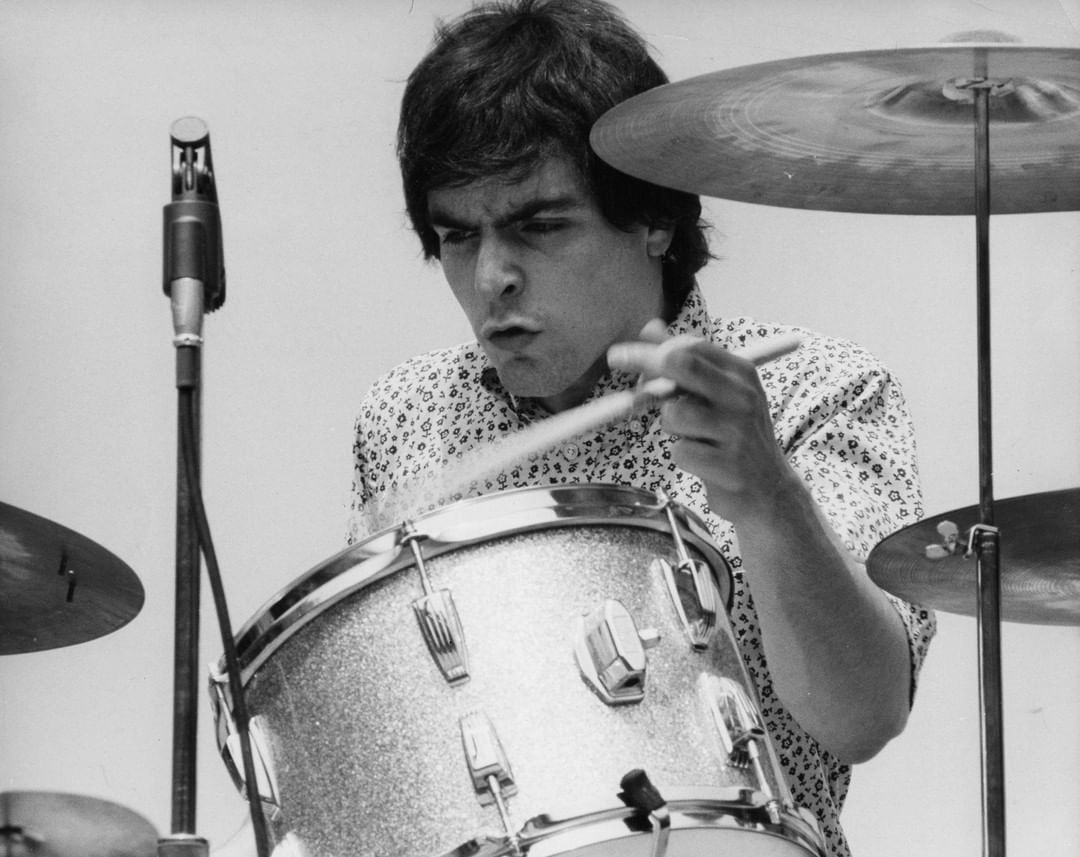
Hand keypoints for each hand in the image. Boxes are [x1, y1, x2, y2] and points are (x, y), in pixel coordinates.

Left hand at [608, 319, 793, 522]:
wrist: (771, 491)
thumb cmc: (737, 437)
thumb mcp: (720, 394)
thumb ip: (686, 361)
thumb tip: (651, 327)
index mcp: (741, 374)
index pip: (691, 347)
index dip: (652, 348)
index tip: (623, 354)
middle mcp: (742, 397)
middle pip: (682, 365)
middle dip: (645, 364)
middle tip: (620, 365)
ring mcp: (737, 432)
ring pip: (673, 414)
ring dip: (671, 427)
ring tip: (693, 436)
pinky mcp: (728, 466)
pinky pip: (680, 453)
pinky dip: (683, 457)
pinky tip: (704, 461)